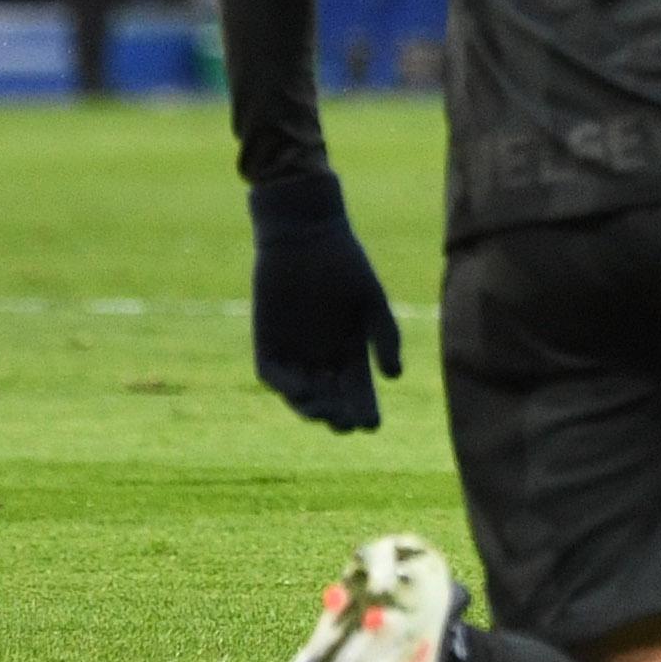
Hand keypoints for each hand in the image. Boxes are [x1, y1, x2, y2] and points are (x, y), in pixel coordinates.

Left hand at [247, 173, 401, 432]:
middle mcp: (320, 355)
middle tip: (346, 423)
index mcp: (349, 348)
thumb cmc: (345, 263)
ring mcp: (292, 350)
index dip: (364, 409)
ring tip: (323, 413)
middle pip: (330, 397)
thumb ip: (385, 336)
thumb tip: (394, 377)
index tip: (371, 426)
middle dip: (338, 414)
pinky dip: (286, 385)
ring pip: (301, 392)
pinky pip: (273, 373)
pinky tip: (301, 390)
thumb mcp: (371, 300)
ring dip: (311, 407)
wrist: (304, 235)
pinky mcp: (267, 342)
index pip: (357, 389)